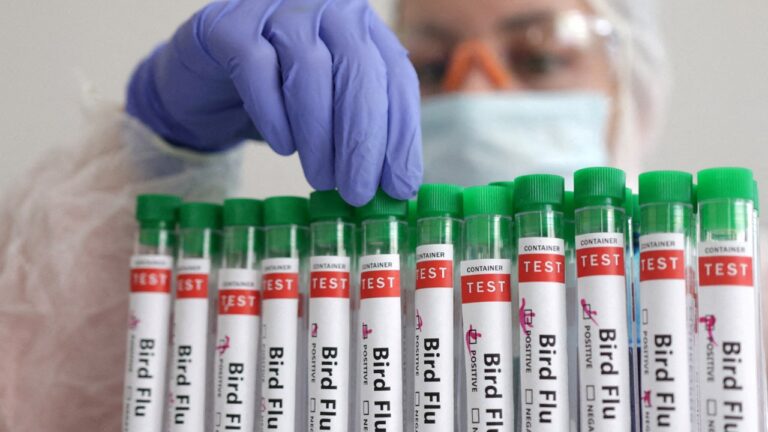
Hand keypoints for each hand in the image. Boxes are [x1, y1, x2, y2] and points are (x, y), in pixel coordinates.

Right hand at [127, 0, 421, 204]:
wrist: (205, 83)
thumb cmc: (281, 100)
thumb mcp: (331, 113)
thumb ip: (364, 136)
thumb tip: (397, 188)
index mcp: (362, 28)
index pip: (395, 76)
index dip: (402, 134)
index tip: (399, 185)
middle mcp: (326, 7)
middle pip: (359, 70)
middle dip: (362, 140)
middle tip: (357, 192)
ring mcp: (276, 8)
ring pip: (310, 70)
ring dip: (319, 136)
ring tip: (321, 179)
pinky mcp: (229, 24)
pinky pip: (256, 69)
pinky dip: (274, 115)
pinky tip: (284, 148)